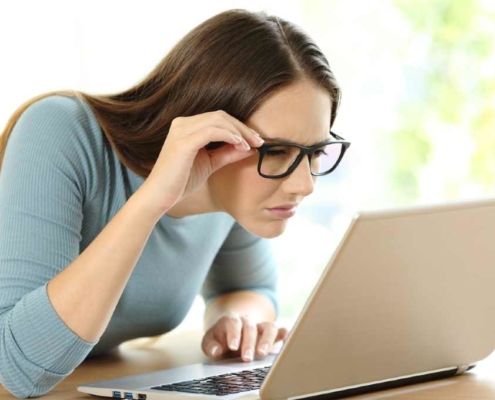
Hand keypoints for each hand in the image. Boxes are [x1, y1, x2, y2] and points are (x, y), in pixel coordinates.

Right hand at [138, 110, 263, 214]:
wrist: (160, 196)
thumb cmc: (181, 181)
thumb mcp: (210, 163)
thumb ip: (227, 153)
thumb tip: (249, 148)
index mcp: (186, 126)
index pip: (218, 118)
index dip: (239, 127)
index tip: (256, 140)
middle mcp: (181, 123)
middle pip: (220, 116)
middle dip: (243, 128)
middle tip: (259, 141)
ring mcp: (181, 131)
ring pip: (218, 120)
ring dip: (239, 132)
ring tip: (251, 145)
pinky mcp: (183, 143)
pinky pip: (212, 131)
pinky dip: (229, 136)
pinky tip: (240, 146)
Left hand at [201, 312, 289, 361]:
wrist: (231, 333)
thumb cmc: (220, 339)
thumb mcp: (210, 341)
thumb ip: (210, 345)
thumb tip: (216, 351)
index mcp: (231, 320)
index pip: (233, 323)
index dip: (234, 334)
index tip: (233, 347)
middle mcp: (248, 321)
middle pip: (250, 327)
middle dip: (249, 343)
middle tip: (247, 358)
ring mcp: (260, 327)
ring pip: (268, 327)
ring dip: (267, 339)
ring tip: (263, 353)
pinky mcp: (270, 334)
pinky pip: (279, 330)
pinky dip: (283, 333)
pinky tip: (286, 338)